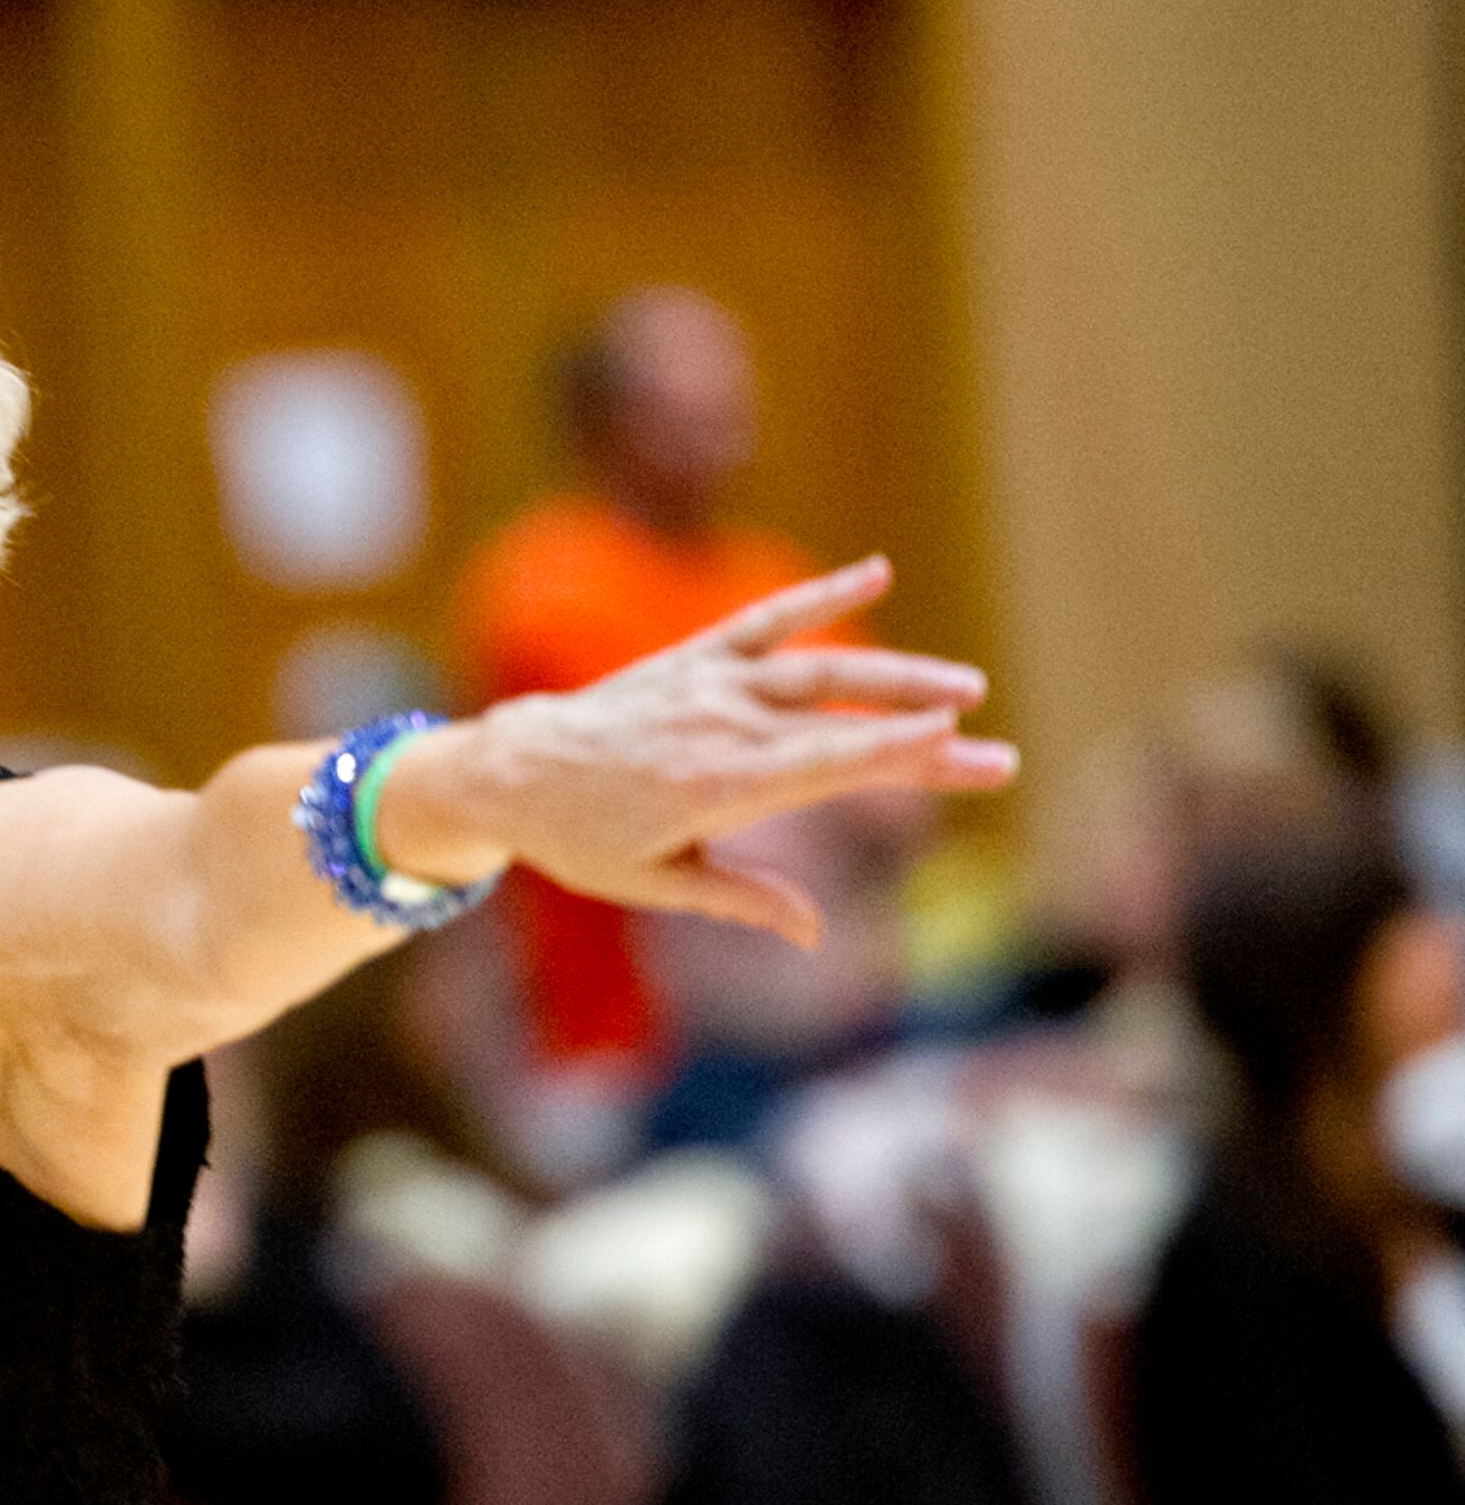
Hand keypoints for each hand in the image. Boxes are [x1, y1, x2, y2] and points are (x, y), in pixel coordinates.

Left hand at [374, 556, 1015, 945]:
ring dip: (895, 674)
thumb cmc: (580, 839)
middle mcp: (717, 725)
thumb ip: (739, 899)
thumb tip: (814, 934)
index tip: (966, 752)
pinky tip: (878, 571)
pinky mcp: (694, 658)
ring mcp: (707, 682)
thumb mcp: (653, 883)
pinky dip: (820, 593)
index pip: (827, 765)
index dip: (900, 756)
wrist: (510, 771)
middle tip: (994, 754)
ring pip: (816, 668)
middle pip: (839, 724)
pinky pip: (765, 620)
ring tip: (966, 686)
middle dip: (922, 735)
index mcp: (712, 785)